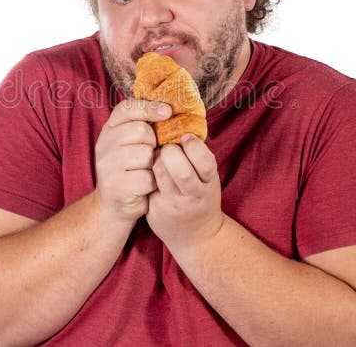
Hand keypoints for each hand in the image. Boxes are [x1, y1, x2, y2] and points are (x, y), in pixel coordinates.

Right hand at [93, 98, 170, 223]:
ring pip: (146, 154)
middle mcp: (104, 145)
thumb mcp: (130, 144)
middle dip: (153, 143)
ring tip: (145, 171)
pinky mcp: (116, 186)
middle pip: (141, 131)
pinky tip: (145, 186)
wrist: (114, 205)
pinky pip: (148, 177)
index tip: (168, 111)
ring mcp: (107, 166)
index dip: (149, 107)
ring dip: (153, 164)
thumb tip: (170, 108)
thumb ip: (142, 125)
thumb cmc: (130, 170)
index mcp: (108, 130)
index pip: (127, 108)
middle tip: (150, 154)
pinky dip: (153, 183)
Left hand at [146, 134, 223, 251]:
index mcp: (209, 184)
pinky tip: (148, 169)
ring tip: (158, 157)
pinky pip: (147, 184)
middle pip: (181, 172)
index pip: (205, 163)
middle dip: (170, 153)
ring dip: (155, 160)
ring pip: (160, 175)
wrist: (196, 234)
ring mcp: (173, 206)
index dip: (193, 146)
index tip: (185, 137)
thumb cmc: (199, 196)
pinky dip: (146, 171)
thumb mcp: (207, 179)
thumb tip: (184, 121)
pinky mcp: (155, 211)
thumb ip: (198, 156)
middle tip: (167, 148)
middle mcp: (193, 197)